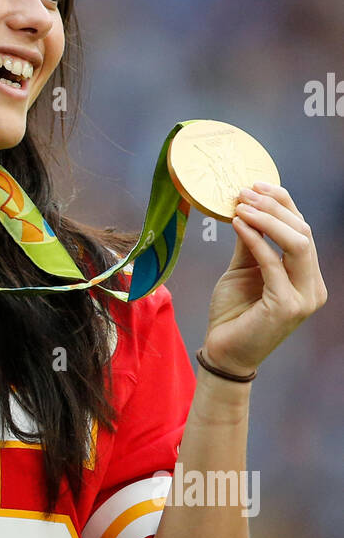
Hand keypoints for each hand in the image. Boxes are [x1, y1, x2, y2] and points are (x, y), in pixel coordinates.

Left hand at [201, 181, 326, 376]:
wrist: (223, 352)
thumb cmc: (234, 312)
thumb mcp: (243, 269)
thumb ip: (251, 242)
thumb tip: (247, 206)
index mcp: (308, 276)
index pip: (302, 230)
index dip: (282, 203)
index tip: (255, 184)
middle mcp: (313, 287)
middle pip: (303, 232)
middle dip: (273, 206)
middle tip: (243, 191)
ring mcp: (304, 298)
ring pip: (298, 243)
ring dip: (267, 218)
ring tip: (240, 205)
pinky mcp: (287, 306)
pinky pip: (273, 263)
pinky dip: (256, 239)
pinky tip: (237, 224)